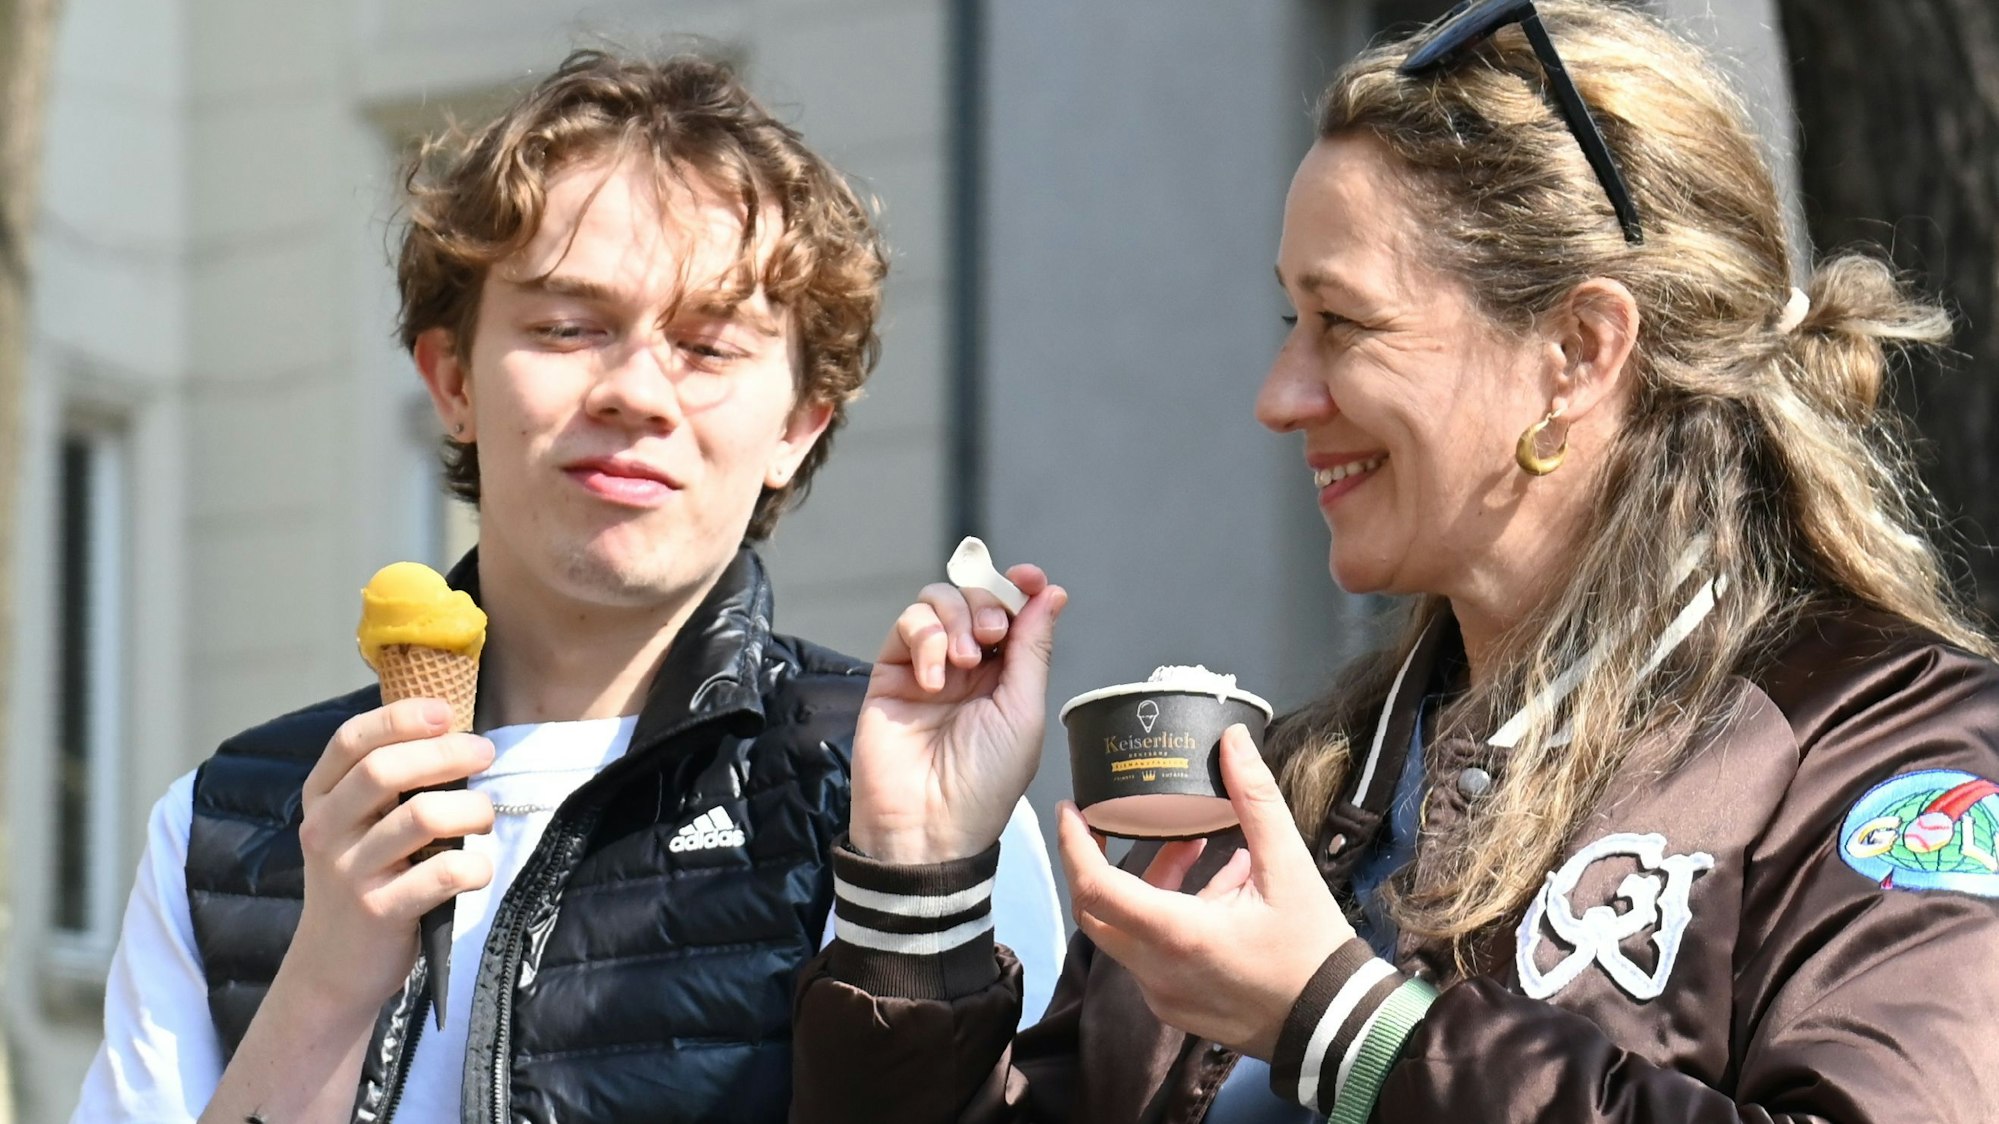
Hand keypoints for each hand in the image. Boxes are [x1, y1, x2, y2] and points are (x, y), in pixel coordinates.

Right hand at [280, 698, 495, 1013]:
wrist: (333, 968)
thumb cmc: (363, 881)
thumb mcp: (357, 827)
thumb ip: (388, 785)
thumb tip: (455, 733)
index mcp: (320, 799)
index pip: (351, 741)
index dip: (400, 717)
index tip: (448, 712)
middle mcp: (326, 830)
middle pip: (385, 771)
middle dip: (446, 754)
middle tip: (486, 754)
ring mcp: (349, 872)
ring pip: (421, 817)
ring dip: (471, 808)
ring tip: (485, 817)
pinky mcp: (379, 911)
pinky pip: (441, 873)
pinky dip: (474, 866)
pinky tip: (478, 870)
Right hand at [848, 564, 1067, 864]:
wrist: (927, 826)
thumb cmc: (984, 784)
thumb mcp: (1023, 713)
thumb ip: (1032, 648)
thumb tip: (1051, 593)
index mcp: (1007, 678)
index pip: (1014, 613)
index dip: (1021, 588)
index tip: (1028, 579)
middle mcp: (968, 667)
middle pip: (976, 597)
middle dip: (987, 605)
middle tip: (990, 638)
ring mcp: (928, 667)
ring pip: (938, 601)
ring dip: (955, 619)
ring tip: (959, 663)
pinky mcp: (891, 672)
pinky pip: (907, 625)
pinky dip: (923, 639)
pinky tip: (932, 680)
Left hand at [1057, 724, 1355, 1058]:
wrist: (1339, 1028)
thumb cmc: (1313, 950)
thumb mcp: (1289, 867)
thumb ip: (1255, 800)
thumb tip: (1233, 740)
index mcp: (1176, 935)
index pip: (1095, 888)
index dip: (1074, 845)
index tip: (1071, 810)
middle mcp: (1157, 971)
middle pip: (1097, 911)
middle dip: (1104, 861)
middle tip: (1114, 823)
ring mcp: (1164, 996)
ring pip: (1127, 932)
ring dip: (1149, 887)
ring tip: (1196, 849)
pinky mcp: (1178, 1009)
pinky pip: (1151, 957)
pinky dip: (1166, 919)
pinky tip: (1216, 894)